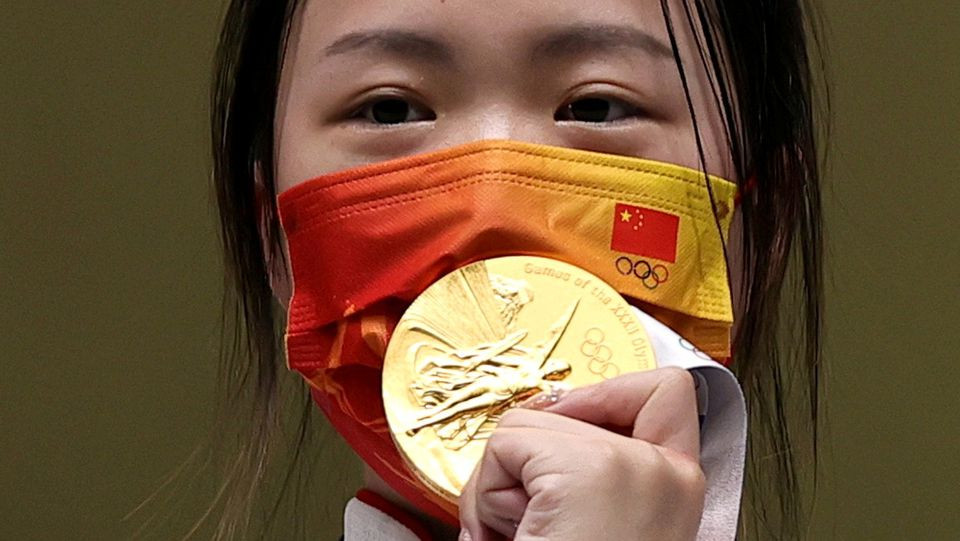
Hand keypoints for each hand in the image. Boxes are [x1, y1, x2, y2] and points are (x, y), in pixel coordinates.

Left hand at [458, 367, 704, 540]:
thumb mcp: (600, 515)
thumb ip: (594, 463)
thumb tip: (547, 410)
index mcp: (679, 484)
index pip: (665, 391)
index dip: (605, 393)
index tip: (567, 425)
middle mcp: (667, 470)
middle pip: (569, 408)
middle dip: (528, 459)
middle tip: (532, 519)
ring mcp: (631, 466)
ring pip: (526, 425)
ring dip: (500, 486)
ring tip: (525, 537)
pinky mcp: (587, 471)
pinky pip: (505, 444)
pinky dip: (486, 495)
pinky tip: (515, 537)